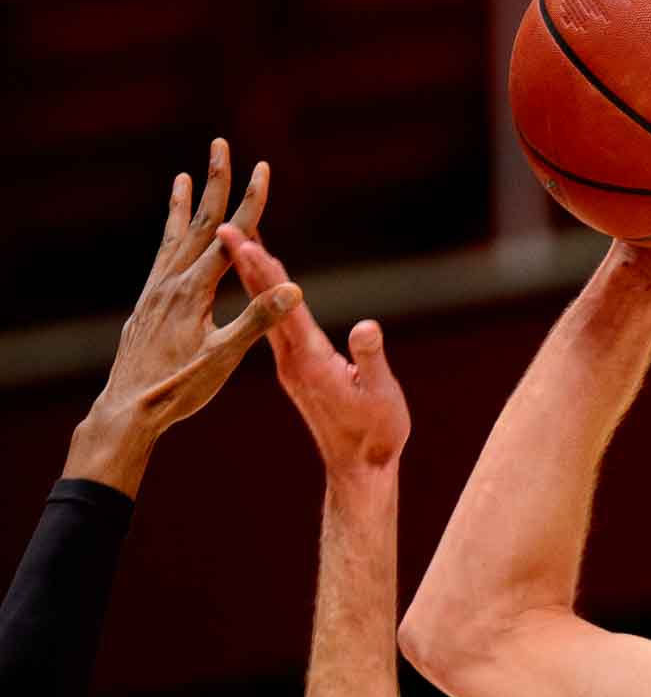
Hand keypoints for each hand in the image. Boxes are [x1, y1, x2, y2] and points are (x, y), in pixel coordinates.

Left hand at [64, 138, 301, 495]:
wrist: (129, 409)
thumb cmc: (180, 387)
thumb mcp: (224, 357)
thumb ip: (257, 320)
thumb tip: (293, 289)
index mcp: (194, 290)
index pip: (231, 236)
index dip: (251, 201)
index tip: (263, 169)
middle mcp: (170, 282)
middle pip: (198, 223)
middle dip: (214, 183)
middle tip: (220, 144)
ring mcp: (155, 292)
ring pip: (173, 237)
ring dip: (183, 204)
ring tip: (182, 176)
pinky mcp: (148, 306)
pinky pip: (161, 259)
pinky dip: (168, 238)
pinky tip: (171, 243)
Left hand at [217, 226, 410, 480]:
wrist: (360, 469)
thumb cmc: (377, 432)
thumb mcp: (381, 394)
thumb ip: (371, 358)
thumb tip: (365, 326)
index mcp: (310, 361)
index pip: (279, 307)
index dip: (262, 272)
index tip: (241, 241)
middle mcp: (292, 360)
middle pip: (262, 303)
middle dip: (244, 262)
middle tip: (222, 227)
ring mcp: (290, 366)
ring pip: (262, 312)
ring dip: (250, 276)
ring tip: (237, 243)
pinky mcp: (296, 371)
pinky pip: (271, 325)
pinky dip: (263, 297)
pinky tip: (259, 285)